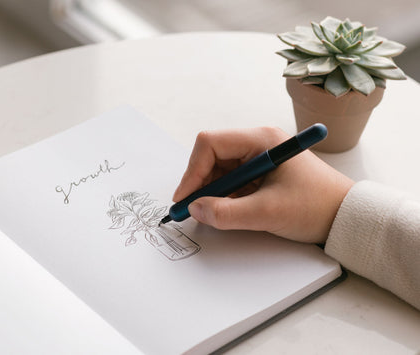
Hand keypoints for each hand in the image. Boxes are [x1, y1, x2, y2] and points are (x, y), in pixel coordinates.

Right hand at [173, 127, 353, 242]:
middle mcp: (258, 143)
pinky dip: (223, 196)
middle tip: (194, 209)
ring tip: (212, 213)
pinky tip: (226, 211)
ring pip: (219, 169)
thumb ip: (226, 213)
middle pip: (211, 155)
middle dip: (199, 183)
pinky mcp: (261, 173)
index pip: (210, 144)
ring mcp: (259, 157)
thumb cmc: (316, 207)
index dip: (192, 171)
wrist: (346, 217)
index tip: (185, 199)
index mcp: (261, 140)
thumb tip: (195, 210)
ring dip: (211, 191)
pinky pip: (232, 180)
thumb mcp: (267, 212)